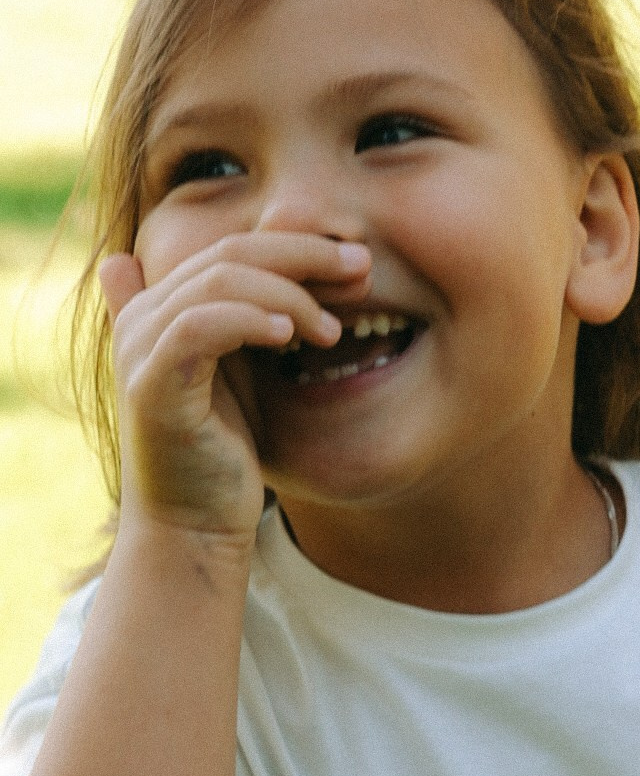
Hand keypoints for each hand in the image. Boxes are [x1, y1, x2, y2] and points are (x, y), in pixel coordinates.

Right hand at [99, 233, 368, 540]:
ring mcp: (142, 350)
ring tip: (332, 330)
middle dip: (305, 256)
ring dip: (288, 295)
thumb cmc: (224, 455)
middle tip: (362, 270)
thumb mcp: (247, 378)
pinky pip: (199, 327)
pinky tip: (290, 336)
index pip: (235, 248)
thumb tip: (293, 294)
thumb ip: (257, 326)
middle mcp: (143, 319)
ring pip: (219, 282)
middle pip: (230, 253)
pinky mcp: (151, 385)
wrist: (193, 527)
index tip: (358, 264)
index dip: (299, 248)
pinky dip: (248, 319)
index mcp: (165, 309)